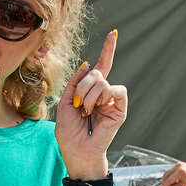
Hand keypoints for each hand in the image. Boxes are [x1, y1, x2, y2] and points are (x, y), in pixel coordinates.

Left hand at [56, 29, 126, 174]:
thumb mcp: (64, 103)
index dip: (108, 50)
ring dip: (88, 96)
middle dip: (81, 86)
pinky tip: (95, 111)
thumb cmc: (69, 133)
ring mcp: (112, 101)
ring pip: (102, 81)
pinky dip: (101, 98)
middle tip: (78, 106)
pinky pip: (115, 90)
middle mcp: (104, 94)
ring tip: (86, 112)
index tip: (113, 33)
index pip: (102, 66)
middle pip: (96, 72)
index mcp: (91, 91)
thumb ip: (74, 83)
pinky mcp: (120, 108)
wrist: (77, 152)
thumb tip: (88, 64)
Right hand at [158, 160, 185, 185]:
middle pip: (166, 175)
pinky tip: (171, 181)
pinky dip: (169, 175)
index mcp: (180, 172)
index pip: (168, 180)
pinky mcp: (180, 164)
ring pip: (167, 172)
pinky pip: (171, 170)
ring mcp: (178, 164)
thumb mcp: (185, 185)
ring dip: (166, 179)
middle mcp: (178, 166)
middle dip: (163, 183)